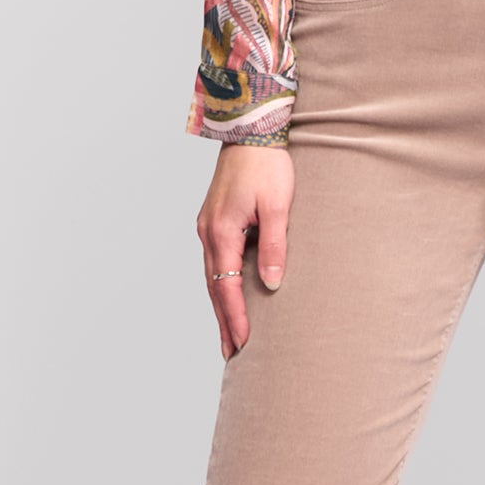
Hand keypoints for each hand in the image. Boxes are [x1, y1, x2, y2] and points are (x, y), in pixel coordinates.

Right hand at [198, 143, 294, 359]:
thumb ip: (273, 247)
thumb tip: (271, 285)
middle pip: (214, 288)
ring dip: (220, 306)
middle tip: (232, 354)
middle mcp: (207, 232)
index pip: (227, 287)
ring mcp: (207, 226)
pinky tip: (228, 295)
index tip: (244, 344)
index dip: (236, 318)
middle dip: (224, 322)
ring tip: (230, 334)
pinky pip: (215, 261)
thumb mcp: (277, 207)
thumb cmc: (268, 165)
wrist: (251, 130)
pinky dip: (220, 284)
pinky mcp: (214, 219)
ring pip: (212, 276)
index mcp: (221, 232)